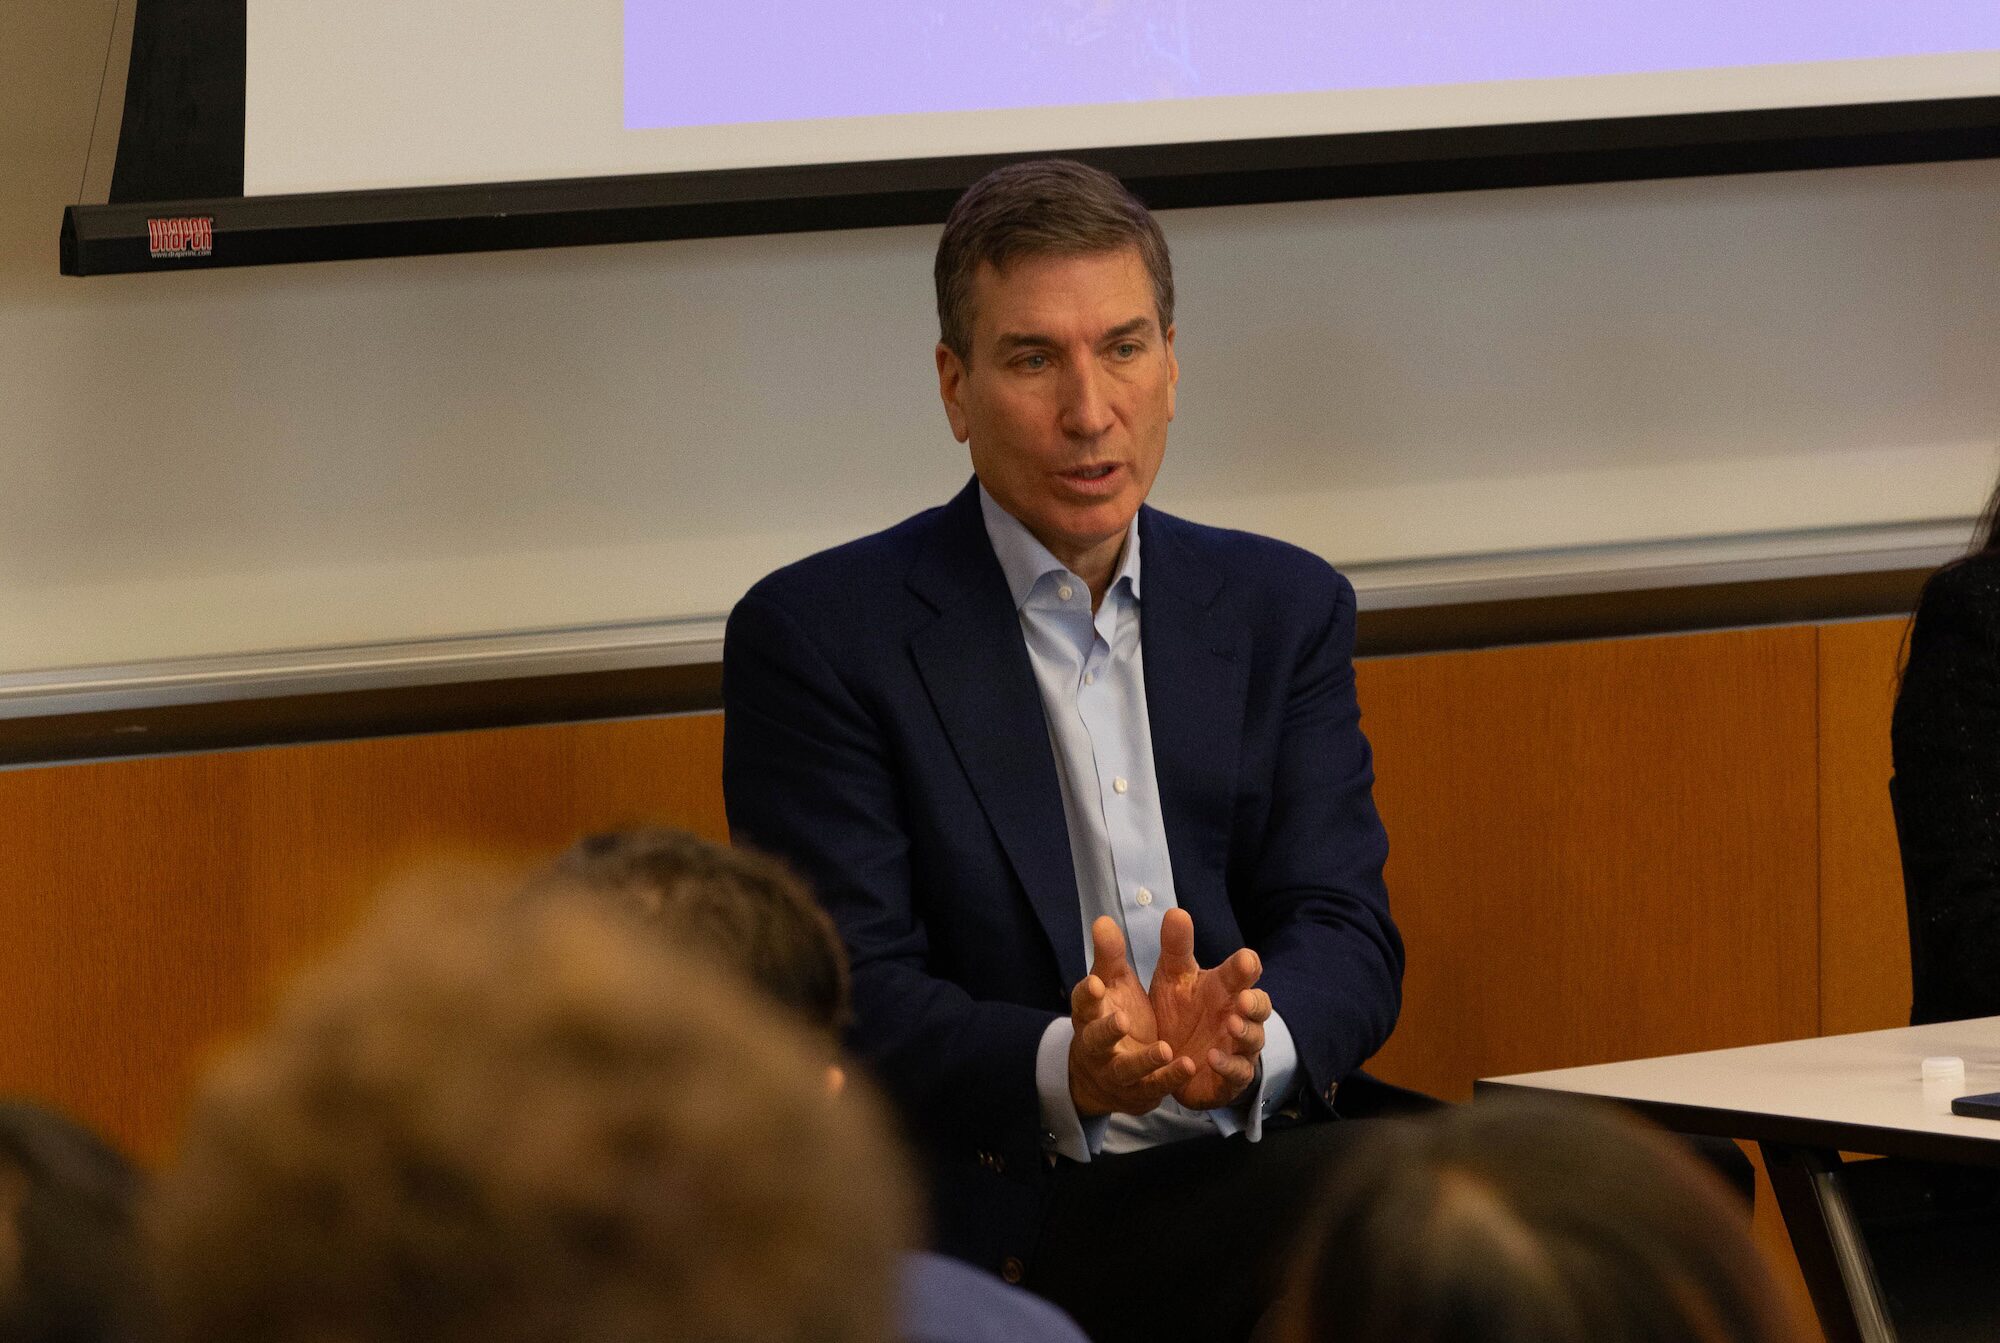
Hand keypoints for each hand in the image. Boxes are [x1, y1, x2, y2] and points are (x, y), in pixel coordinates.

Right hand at [1068, 917, 1196, 1117]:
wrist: (1106, 1077)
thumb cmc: (1112, 1017)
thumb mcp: (1112, 986)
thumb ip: (1110, 956)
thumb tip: (1102, 920)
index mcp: (1089, 1016)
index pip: (1082, 1004)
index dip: (1086, 995)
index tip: (1095, 983)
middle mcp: (1097, 1046)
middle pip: (1095, 1039)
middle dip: (1107, 1030)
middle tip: (1122, 1019)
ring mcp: (1116, 1073)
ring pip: (1125, 1069)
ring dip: (1144, 1061)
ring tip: (1165, 1048)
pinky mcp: (1138, 1093)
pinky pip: (1154, 1088)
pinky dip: (1169, 1079)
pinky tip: (1189, 1065)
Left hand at [1148, 908, 1270, 1109]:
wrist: (1175, 1059)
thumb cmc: (1181, 1010)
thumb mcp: (1173, 977)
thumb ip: (1175, 947)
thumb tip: (1175, 910)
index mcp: (1224, 988)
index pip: (1243, 973)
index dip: (1246, 966)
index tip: (1245, 959)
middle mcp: (1238, 1015)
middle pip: (1258, 1005)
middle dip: (1254, 1001)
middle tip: (1243, 997)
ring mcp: (1238, 1046)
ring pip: (1253, 1038)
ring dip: (1245, 1032)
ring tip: (1231, 1024)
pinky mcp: (1230, 1076)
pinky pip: (1237, 1072)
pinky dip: (1228, 1065)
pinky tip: (1213, 1058)